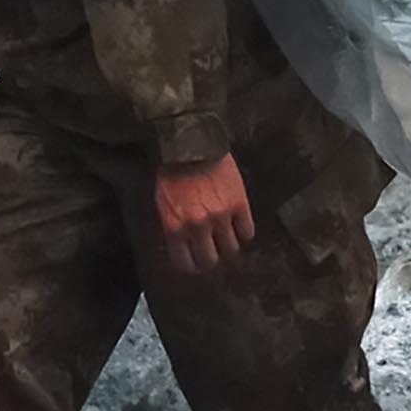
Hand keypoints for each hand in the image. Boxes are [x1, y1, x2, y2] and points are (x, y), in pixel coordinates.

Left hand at [151, 153, 257, 280]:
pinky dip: (244, 233)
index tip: (196, 263)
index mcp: (176, 227)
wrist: (193, 145)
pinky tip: (239, 227)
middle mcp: (198, 226)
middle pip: (210, 260)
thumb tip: (181, 247)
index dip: (192, 266)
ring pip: (231, 249)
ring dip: (229, 247)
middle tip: (213, 253)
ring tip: (228, 241)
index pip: (185, 263)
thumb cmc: (173, 172)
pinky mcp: (239, 204)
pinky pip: (247, 231)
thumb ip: (172, 227)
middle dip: (211, 259)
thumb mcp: (163, 204)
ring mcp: (221, 216)